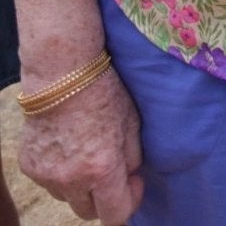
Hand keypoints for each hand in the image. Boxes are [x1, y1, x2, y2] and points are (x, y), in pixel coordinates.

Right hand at [17, 66, 144, 223]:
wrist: (62, 76)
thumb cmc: (104, 94)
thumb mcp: (132, 125)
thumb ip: (132, 159)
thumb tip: (129, 178)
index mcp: (102, 169)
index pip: (115, 215)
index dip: (130, 202)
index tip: (135, 182)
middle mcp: (71, 179)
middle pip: (88, 212)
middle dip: (103, 198)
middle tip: (112, 171)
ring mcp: (46, 175)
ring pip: (67, 197)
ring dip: (80, 185)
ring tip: (86, 153)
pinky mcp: (29, 167)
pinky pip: (49, 181)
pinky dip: (59, 172)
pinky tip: (67, 146)